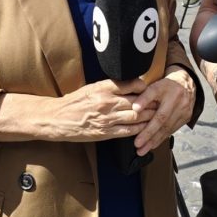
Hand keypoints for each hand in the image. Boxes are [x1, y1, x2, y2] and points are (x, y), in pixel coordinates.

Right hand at [38, 78, 153, 141]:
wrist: (57, 118)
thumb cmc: (74, 102)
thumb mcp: (92, 88)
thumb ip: (110, 86)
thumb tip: (129, 84)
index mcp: (103, 88)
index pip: (130, 84)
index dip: (143, 87)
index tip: (149, 88)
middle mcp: (106, 102)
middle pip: (137, 101)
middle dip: (150, 103)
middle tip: (159, 103)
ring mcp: (106, 118)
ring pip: (135, 116)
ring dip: (148, 116)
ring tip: (156, 115)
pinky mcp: (104, 133)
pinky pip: (127, 131)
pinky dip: (138, 129)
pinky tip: (144, 128)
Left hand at [131, 68, 195, 155]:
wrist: (186, 84)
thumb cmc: (165, 85)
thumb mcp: (154, 84)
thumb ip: (144, 95)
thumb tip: (134, 108)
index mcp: (166, 87)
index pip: (154, 93)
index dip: (144, 102)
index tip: (134, 111)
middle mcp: (176, 99)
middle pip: (162, 118)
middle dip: (149, 133)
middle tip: (137, 144)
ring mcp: (183, 109)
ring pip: (167, 127)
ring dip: (154, 140)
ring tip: (142, 150)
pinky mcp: (186, 117)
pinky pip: (172, 130)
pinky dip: (161, 138)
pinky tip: (153, 145)